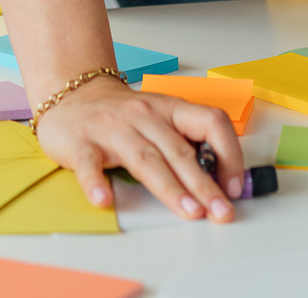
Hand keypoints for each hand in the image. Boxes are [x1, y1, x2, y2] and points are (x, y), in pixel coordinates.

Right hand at [34, 75, 243, 220]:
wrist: (73, 95)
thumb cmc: (122, 115)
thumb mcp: (159, 119)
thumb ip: (184, 143)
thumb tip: (221, 181)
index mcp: (168, 109)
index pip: (209, 122)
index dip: (228, 153)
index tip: (235, 186)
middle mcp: (143, 115)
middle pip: (179, 150)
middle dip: (204, 184)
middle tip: (221, 211)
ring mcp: (112, 128)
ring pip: (145, 159)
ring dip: (170, 187)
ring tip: (189, 211)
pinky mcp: (81, 143)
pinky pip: (90, 165)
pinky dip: (96, 183)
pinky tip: (105, 200)